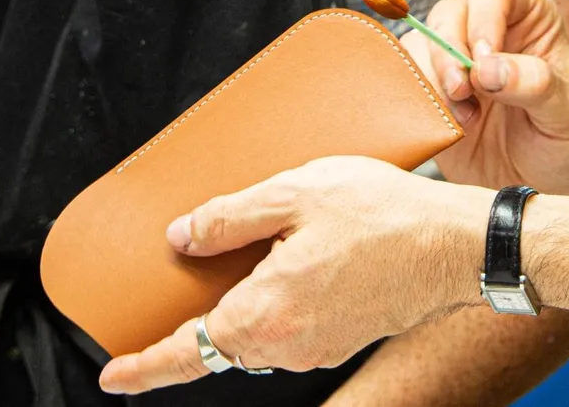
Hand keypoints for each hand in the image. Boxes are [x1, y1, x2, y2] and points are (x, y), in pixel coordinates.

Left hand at [97, 157, 490, 394]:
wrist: (455, 246)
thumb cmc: (384, 214)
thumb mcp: (294, 194)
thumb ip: (229, 218)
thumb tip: (182, 236)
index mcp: (265, 314)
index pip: (187, 352)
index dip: (144, 367)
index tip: (113, 375)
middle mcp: (288, 344)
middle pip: (221, 340)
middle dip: (197, 317)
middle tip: (184, 277)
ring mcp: (317, 347)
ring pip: (257, 331)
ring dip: (243, 302)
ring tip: (253, 250)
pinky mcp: (340, 337)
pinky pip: (288, 325)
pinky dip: (275, 300)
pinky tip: (290, 258)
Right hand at [405, 0, 568, 195]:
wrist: (543, 189)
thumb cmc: (566, 142)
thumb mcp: (567, 115)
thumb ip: (535, 85)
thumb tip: (488, 67)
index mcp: (528, 17)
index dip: (483, 16)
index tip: (485, 59)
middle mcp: (487, 30)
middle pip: (449, 14)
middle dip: (448, 52)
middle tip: (463, 92)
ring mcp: (455, 62)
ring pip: (420, 44)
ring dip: (433, 81)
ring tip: (464, 120)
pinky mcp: (431, 93)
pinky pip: (405, 80)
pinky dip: (416, 101)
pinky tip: (445, 127)